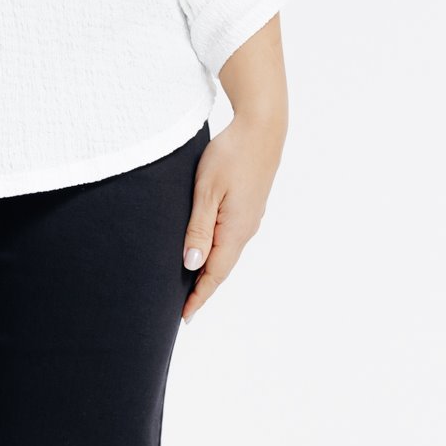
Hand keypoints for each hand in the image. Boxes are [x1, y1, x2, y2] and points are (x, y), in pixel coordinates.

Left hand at [180, 105, 287, 322]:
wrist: (262, 128)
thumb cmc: (231, 155)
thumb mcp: (207, 191)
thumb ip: (198, 229)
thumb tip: (192, 264)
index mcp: (235, 231)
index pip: (214, 274)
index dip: (198, 297)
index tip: (184, 317)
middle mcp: (246, 230)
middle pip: (221, 268)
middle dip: (203, 289)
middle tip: (183, 309)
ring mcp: (249, 219)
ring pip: (226, 254)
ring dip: (209, 271)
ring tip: (190, 285)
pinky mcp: (249, 207)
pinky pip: (230, 239)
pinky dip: (216, 253)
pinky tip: (205, 251)